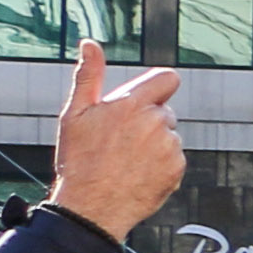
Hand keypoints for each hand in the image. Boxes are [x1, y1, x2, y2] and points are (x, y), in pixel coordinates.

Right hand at [44, 43, 185, 240]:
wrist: (90, 207)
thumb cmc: (78, 160)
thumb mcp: (75, 114)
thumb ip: (88, 76)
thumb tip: (89, 45)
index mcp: (133, 105)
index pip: (167, 78)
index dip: (157, 87)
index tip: (145, 99)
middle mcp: (157, 123)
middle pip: (164, 111)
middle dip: (147, 120)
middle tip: (119, 140)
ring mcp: (170, 147)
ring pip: (168, 136)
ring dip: (153, 143)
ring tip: (125, 160)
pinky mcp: (178, 169)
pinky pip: (174, 158)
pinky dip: (161, 164)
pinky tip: (137, 173)